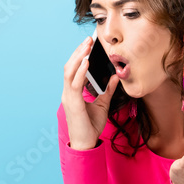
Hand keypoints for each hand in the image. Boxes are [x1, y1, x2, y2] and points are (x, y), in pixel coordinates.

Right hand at [62, 35, 120, 149]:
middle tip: (89, 39)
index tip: (88, 44)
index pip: (74, 69)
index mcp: (72, 92)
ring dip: (79, 57)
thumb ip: (107, 90)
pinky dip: (80, 72)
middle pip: (70, 66)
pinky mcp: (73, 103)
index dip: (80, 55)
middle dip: (79, 52)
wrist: (86, 144)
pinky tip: (87, 63)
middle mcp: (68, 93)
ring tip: (87, 46)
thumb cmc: (91, 126)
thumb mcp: (102, 104)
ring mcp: (68, 97)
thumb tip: (116, 76)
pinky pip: (74, 84)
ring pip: (70, 72)